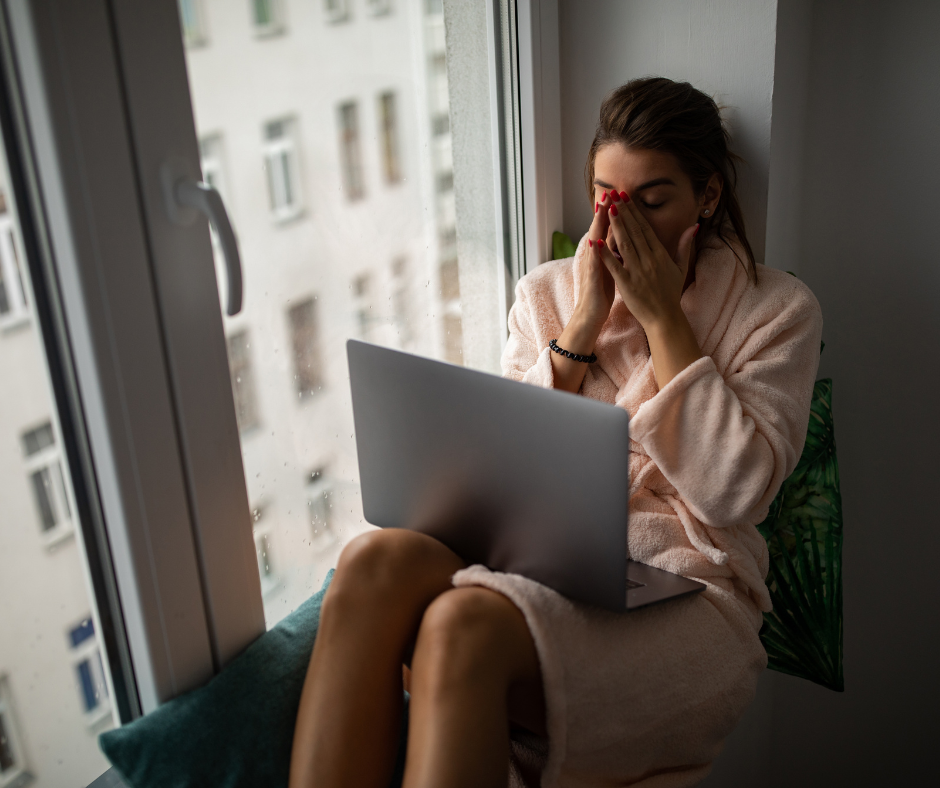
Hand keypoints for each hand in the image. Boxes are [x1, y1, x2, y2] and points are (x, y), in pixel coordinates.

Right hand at [575, 191, 616, 330]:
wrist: (590, 313)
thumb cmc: (602, 290)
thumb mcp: (611, 267)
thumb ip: (616, 250)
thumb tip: (624, 236)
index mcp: (603, 252)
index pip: (610, 227)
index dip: (615, 211)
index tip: (622, 194)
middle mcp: (595, 255)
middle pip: (600, 229)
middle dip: (605, 210)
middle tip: (610, 190)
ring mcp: (591, 266)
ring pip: (594, 241)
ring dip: (597, 224)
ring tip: (601, 207)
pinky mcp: (591, 279)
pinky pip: (592, 264)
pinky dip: (594, 252)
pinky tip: (595, 241)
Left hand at [593, 192, 702, 388]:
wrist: (664, 318)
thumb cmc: (671, 293)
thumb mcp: (680, 268)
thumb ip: (684, 246)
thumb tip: (693, 226)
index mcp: (660, 255)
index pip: (645, 228)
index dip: (635, 212)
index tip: (627, 197)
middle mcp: (649, 260)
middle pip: (635, 232)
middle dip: (624, 212)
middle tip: (615, 195)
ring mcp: (638, 272)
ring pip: (625, 244)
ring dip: (616, 225)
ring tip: (609, 208)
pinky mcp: (627, 284)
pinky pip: (614, 266)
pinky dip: (605, 254)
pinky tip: (595, 241)